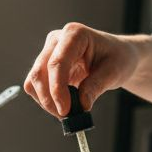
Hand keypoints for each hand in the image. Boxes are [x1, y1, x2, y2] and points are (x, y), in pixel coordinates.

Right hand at [23, 23, 138, 116]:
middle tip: (67, 116)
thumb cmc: (118, 58)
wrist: (117, 56)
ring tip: (68, 112)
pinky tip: (63, 104)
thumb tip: (82, 105)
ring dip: (46, 101)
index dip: (57, 89)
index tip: (66, 110)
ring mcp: (48, 52)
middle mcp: (57, 40)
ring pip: (33, 81)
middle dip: (50, 99)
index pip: (57, 63)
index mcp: (74, 34)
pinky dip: (46, 100)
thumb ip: (96, 86)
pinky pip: (35, 86)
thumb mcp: (114, 72)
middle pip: (39, 72)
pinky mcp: (45, 65)